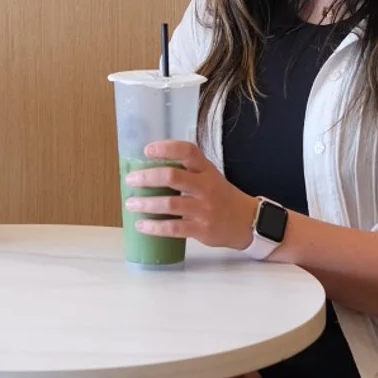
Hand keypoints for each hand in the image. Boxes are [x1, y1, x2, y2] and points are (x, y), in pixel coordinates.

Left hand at [125, 141, 258, 250]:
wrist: (247, 221)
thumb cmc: (220, 196)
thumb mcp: (209, 176)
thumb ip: (186, 171)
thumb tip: (147, 170)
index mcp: (206, 169)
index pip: (188, 151)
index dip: (166, 148)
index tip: (147, 150)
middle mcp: (206, 186)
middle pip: (174, 177)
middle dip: (148, 178)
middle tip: (131, 180)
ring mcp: (205, 208)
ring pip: (170, 204)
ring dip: (146, 204)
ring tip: (131, 204)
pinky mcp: (202, 229)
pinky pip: (175, 228)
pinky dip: (155, 227)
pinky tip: (142, 226)